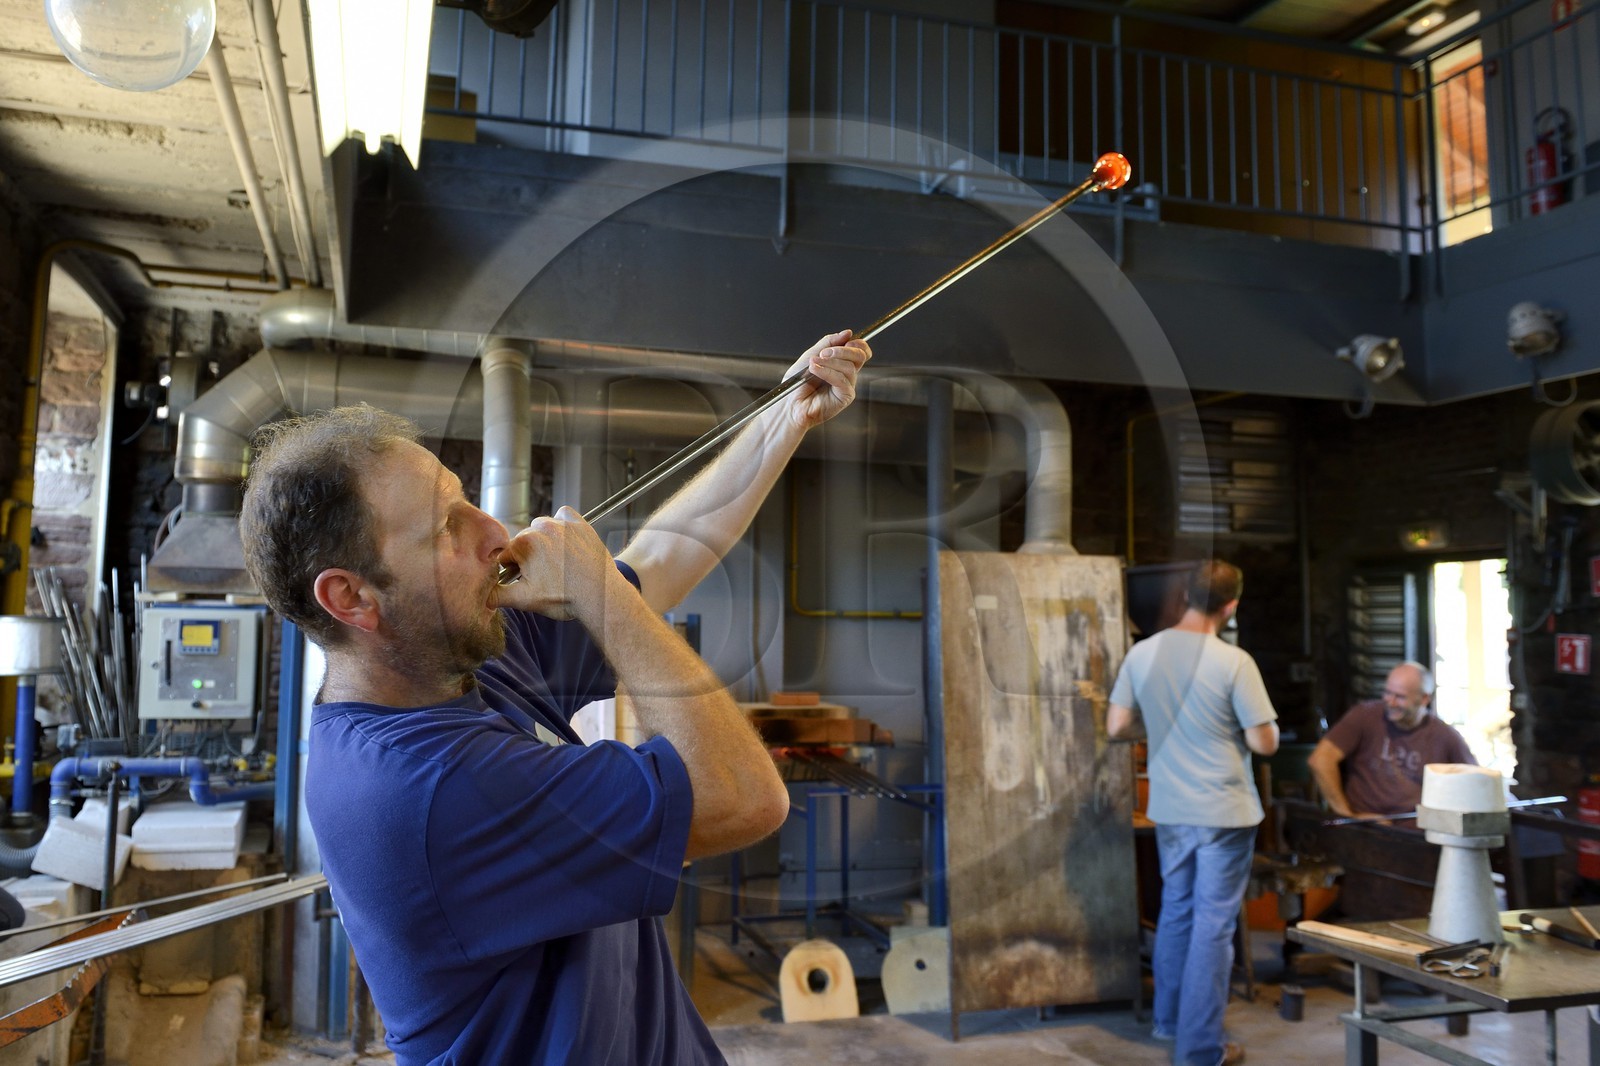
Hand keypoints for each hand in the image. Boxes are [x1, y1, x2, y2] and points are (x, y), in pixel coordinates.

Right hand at [491, 507, 620, 621]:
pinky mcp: (579, 523)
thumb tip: (482, 596)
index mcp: (524, 544)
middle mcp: (541, 528)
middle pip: (524, 541)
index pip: (506, 555)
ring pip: (542, 528)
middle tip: (545, 576)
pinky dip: (562, 526)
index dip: (512, 570)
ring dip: (544, 541)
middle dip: (529, 556)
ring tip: (557, 563)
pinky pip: (563, 516)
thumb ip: (497, 595)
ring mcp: (562, 524)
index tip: (526, 580)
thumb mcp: (525, 600)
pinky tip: (567, 544)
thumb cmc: (565, 598)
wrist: (601, 595)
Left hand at [783, 330, 870, 429]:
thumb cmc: (797, 383)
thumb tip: (847, 333)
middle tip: (824, 352)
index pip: (860, 351)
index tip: (847, 339)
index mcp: (841, 363)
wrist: (789, 404)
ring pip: (849, 367)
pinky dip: (828, 372)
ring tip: (813, 364)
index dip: (858, 344)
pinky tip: (815, 371)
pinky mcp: (845, 397)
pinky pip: (842, 380)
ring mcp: (847, 386)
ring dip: (830, 362)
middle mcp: (846, 374)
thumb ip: (828, 343)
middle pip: (860, 356)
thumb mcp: (811, 355)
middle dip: (843, 350)